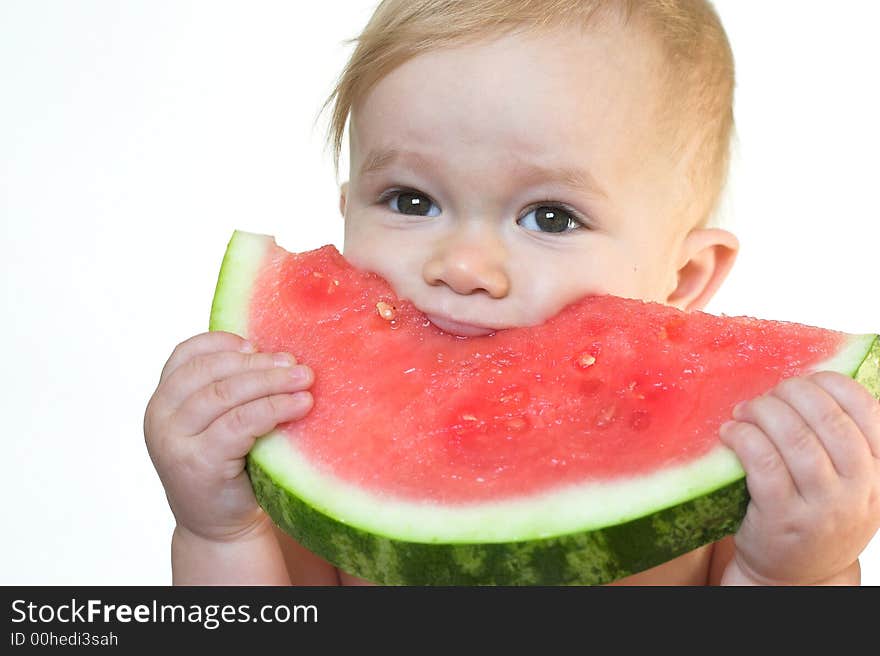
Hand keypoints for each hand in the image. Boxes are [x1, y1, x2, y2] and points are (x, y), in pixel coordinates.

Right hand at [144, 331, 313, 541]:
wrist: (219, 528)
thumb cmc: (228, 467)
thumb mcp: (218, 422)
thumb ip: (228, 389)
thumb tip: (276, 352)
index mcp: (163, 399)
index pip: (187, 354)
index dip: (224, 342)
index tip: (259, 343)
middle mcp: (160, 417)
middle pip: (211, 371)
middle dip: (258, 363)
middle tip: (296, 363)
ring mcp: (174, 441)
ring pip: (226, 393)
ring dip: (272, 382)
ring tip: (304, 380)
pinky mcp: (198, 462)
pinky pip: (240, 423)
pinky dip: (274, 408)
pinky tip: (300, 405)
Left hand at [718, 371, 879, 583]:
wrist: (795, 576)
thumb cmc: (815, 515)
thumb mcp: (847, 481)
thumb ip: (839, 439)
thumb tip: (803, 381)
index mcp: (879, 471)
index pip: (867, 410)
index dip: (829, 384)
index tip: (803, 381)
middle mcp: (859, 489)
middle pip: (827, 418)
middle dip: (790, 394)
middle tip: (767, 396)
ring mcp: (823, 507)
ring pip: (794, 438)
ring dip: (762, 412)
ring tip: (744, 411)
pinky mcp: (783, 518)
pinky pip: (763, 463)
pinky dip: (743, 438)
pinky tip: (730, 433)